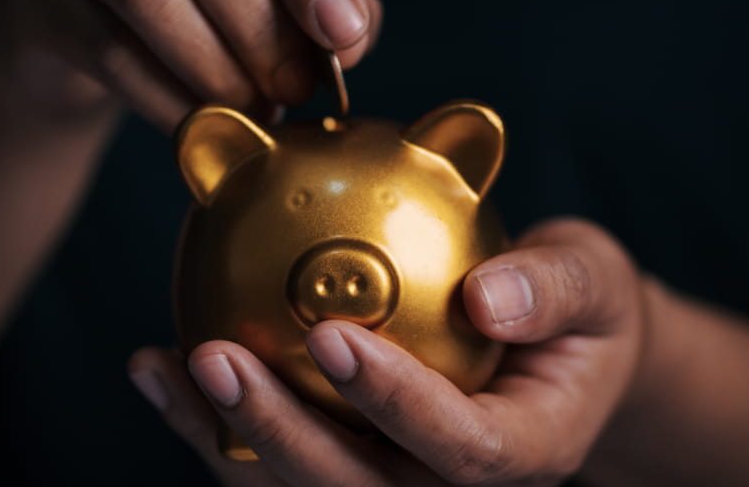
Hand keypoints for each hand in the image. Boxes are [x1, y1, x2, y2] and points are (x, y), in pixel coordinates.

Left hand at [129, 219, 650, 484]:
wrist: (558, 357)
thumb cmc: (577, 312)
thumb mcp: (594, 283)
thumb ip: (553, 288)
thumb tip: (489, 294)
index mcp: (526, 449)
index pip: (462, 448)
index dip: (394, 404)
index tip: (334, 337)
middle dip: (282, 434)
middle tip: (216, 358)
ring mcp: (395, 484)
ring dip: (225, 437)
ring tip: (164, 369)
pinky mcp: (348, 467)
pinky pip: (270, 462)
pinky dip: (208, 424)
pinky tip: (154, 368)